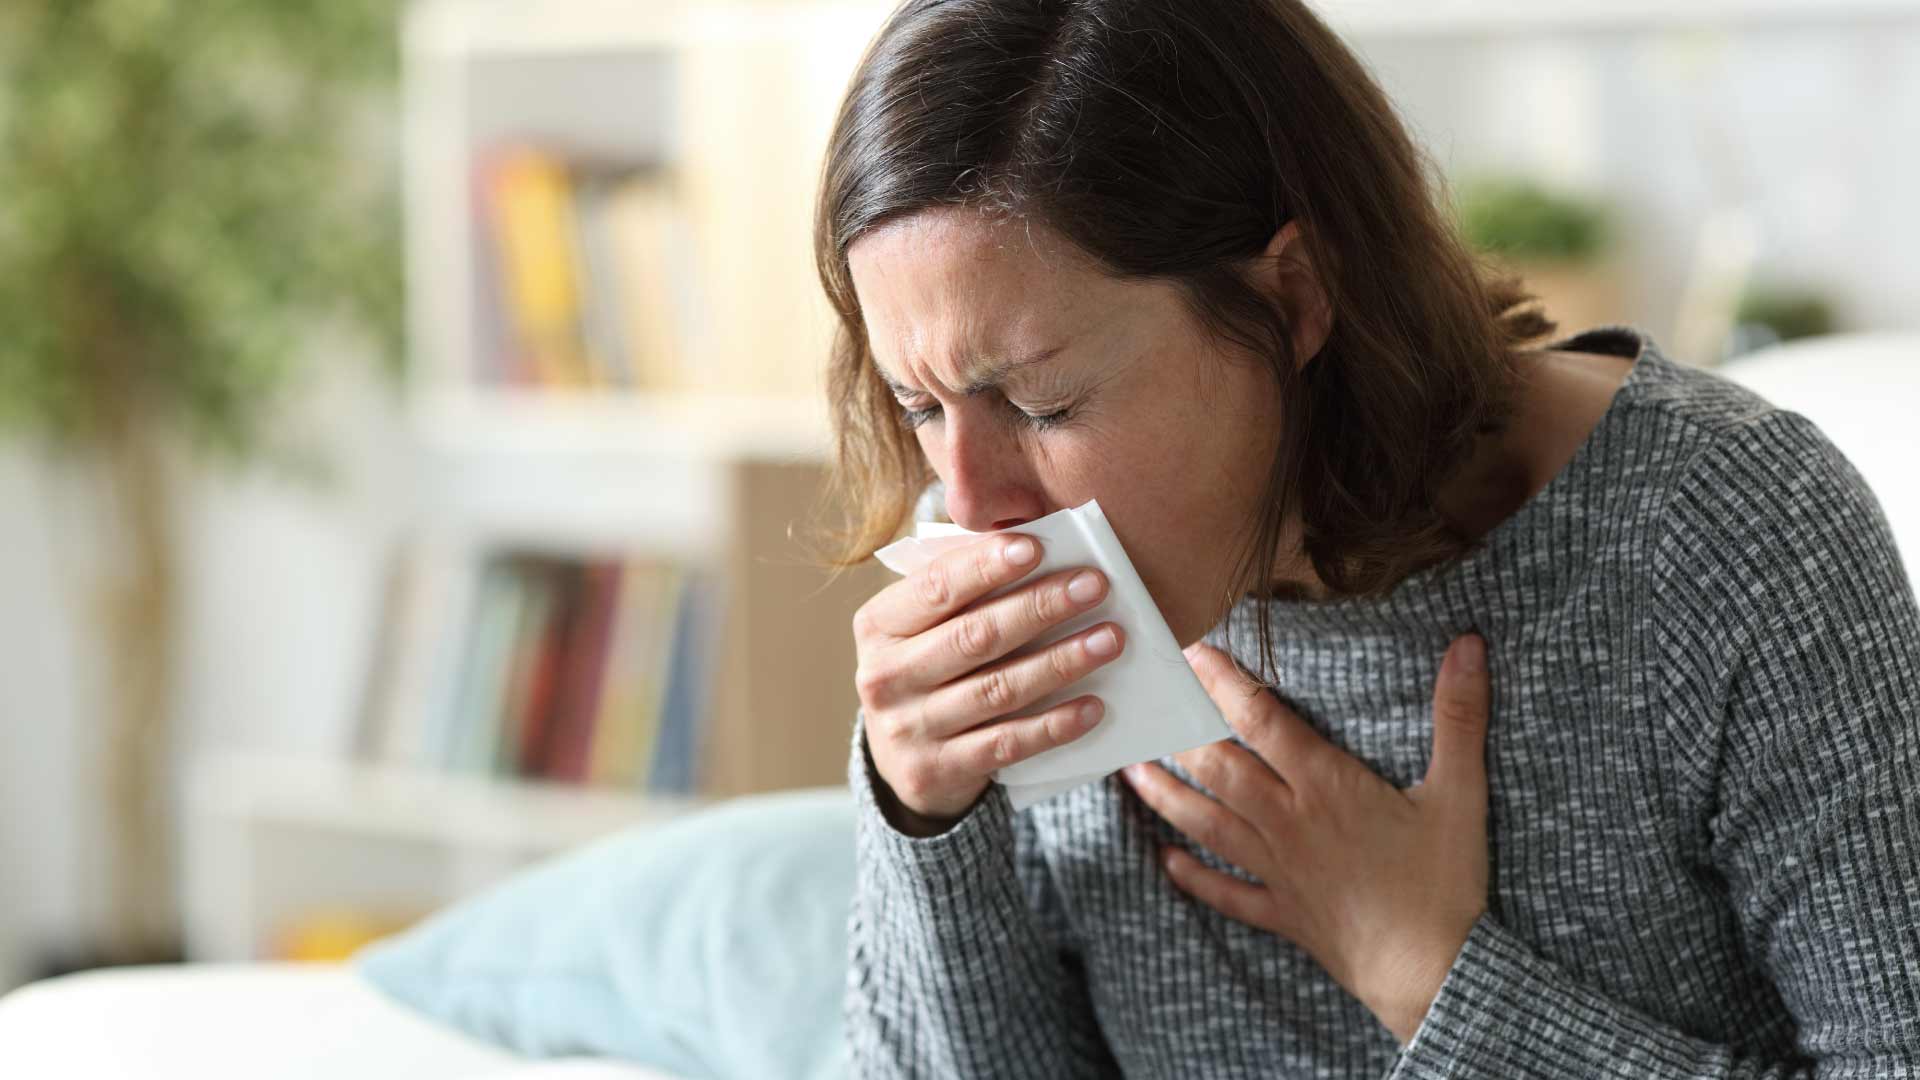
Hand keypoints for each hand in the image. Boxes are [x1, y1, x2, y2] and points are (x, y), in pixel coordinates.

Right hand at [854, 533, 1126, 833]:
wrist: (898, 758)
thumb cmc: (927, 667)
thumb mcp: (923, 626)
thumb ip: (962, 588)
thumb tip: (1032, 546)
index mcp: (878, 626)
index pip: (935, 587)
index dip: (985, 566)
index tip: (1036, 547)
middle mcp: (884, 677)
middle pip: (974, 636)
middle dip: (1040, 606)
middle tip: (1095, 585)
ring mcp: (907, 729)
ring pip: (997, 690)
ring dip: (1060, 662)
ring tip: (1109, 640)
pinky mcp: (935, 771)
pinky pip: (1006, 744)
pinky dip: (1053, 725)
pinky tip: (1093, 706)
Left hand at [1121, 634, 1490, 1044]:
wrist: (1432, 974)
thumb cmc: (1446, 883)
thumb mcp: (1460, 793)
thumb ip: (1459, 715)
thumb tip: (1469, 645)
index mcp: (1326, 786)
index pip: (1262, 720)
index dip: (1224, 683)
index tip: (1192, 652)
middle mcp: (1288, 822)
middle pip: (1219, 768)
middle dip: (1180, 732)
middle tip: (1147, 704)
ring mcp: (1279, 870)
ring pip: (1207, 824)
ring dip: (1165, 796)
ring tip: (1130, 771)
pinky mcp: (1282, 913)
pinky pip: (1226, 893)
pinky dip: (1194, 876)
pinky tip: (1166, 861)